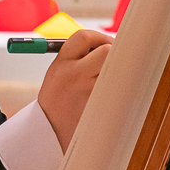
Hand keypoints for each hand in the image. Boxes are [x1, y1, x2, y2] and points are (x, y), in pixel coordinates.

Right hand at [37, 30, 113, 151]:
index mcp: (61, 64)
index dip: (99, 37)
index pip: (84, 37)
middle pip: (107, 51)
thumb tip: (109, 42)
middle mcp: (74, 75)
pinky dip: (119, 88)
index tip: (105, 43)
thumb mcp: (57, 74)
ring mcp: (89, 91)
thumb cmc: (58, 101)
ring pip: (116, 69)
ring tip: (111, 79)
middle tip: (116, 57)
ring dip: (118, 71)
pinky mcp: (101, 105)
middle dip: (113, 52)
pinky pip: (118, 88)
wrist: (50, 133)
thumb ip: (77, 57)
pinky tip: (110, 95)